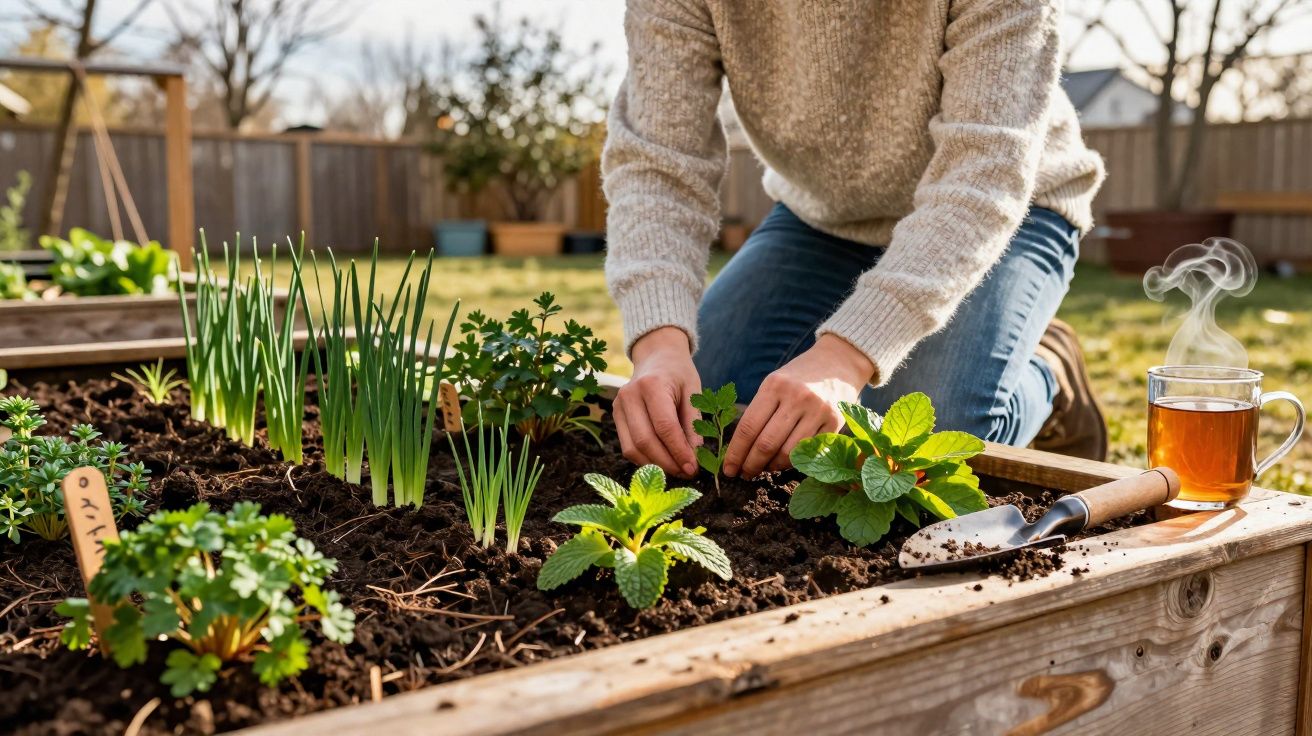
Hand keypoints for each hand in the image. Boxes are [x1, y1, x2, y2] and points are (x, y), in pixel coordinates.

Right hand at [613, 327, 701, 476]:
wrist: (656, 356)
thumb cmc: (678, 373)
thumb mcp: (693, 391)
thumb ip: (693, 423)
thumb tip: (695, 456)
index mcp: (651, 385)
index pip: (664, 426)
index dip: (679, 451)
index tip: (693, 468)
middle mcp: (630, 396)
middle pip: (645, 441)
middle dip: (667, 463)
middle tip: (687, 473)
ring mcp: (618, 406)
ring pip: (633, 448)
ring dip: (655, 465)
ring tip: (677, 470)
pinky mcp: (615, 416)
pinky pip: (628, 446)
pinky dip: (645, 459)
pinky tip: (663, 461)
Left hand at [724, 335, 874, 478]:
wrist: (837, 361)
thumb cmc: (797, 378)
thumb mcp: (774, 383)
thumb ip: (760, 412)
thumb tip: (741, 451)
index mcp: (774, 386)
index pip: (748, 427)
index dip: (735, 453)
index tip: (728, 469)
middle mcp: (796, 398)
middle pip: (766, 444)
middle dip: (751, 465)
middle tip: (744, 475)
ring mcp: (818, 410)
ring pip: (788, 453)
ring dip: (772, 467)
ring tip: (765, 468)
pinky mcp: (835, 422)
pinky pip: (809, 452)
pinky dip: (794, 462)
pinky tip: (785, 462)